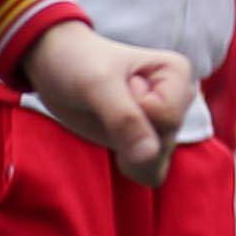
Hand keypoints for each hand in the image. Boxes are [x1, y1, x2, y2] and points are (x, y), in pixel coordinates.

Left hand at [21, 22, 194, 189]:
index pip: (168, 117)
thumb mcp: (97, 85)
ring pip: (158, 161)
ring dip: (126, 152)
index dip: (134, 111)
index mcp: (177, 73)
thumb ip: (125, 118)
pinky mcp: (150, 142)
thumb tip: (149, 156)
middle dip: (128, 134)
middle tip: (106, 103)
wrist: (56, 66)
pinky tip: (113, 145)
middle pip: (165, 142)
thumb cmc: (78, 63)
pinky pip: (151, 172)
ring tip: (107, 120)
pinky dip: (130, 166)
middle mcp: (179, 99)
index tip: (117, 85)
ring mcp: (165, 123)